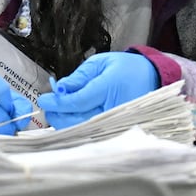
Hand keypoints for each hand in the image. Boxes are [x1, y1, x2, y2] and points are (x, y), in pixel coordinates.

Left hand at [35, 51, 157, 128]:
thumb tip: (60, 89)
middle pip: (77, 120)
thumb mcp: (101, 63)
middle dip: (57, 115)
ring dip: (64, 122)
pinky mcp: (114, 130)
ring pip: (81, 130)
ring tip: (58, 110)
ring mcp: (114, 123)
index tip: (44, 99)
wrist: (151, 78)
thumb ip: (80, 77)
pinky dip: (75, 126)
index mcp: (109, 87)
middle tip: (48, 105)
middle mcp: (112, 109)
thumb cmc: (124, 68)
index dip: (58, 103)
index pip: (77, 102)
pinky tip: (69, 117)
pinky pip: (89, 133)